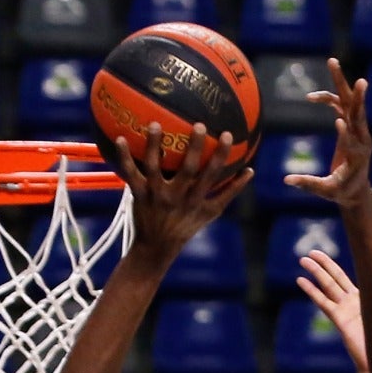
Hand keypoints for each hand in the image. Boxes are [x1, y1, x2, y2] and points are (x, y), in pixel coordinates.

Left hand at [114, 123, 251, 264]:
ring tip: (155, 124)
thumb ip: (230, 192)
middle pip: (189, 170)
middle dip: (195, 148)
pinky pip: (130, 174)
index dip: (221, 157)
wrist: (156, 248)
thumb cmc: (186, 225)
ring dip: (155, 146)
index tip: (227, 134)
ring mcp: (157, 195)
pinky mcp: (139, 195)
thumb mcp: (210, 212)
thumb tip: (251, 171)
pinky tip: (120, 138)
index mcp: (196, 200)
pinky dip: (124, 157)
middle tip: (199, 125)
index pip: (213, 176)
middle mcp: (178, 197)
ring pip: (156, 168)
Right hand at [284, 59, 371, 207]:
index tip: (339, 121)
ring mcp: (358, 130)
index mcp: (357, 158)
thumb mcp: (325, 191)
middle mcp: (362, 140)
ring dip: (341, 82)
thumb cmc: (341, 192)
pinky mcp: (352, 126)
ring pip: (351, 102)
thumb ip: (308, 184)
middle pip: (357, 112)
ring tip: (332, 61)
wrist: (357, 190)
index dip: (345, 133)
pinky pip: (341, 106)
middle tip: (351, 75)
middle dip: (354, 94)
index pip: (352, 142)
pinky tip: (312, 97)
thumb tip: (286, 181)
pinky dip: (328, 99)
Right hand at [296, 250, 371, 372]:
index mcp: (364, 300)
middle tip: (308, 253)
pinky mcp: (341, 319)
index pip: (347, 279)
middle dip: (322, 266)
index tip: (328, 256)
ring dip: (315, 274)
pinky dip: (312, 292)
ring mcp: (344, 311)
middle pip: (334, 279)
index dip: (337, 267)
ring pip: (327, 287)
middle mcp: (351, 304)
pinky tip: (300, 282)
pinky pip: (324, 303)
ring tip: (302, 261)